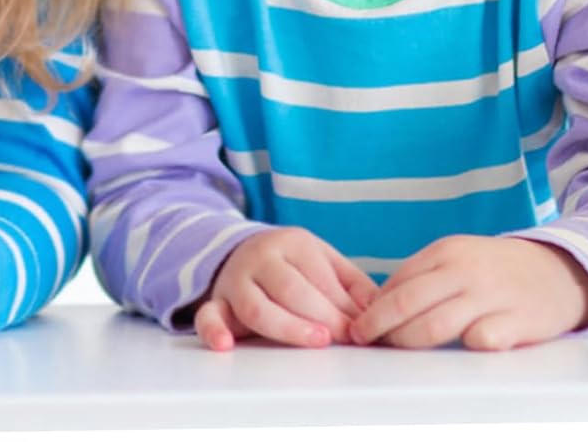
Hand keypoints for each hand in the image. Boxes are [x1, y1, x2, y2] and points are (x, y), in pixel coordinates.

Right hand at [194, 226, 377, 351]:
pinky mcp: (216, 302)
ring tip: (316, 341)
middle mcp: (262, 257)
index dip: (341, 304)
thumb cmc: (292, 264)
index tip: (360, 329)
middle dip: (322, 316)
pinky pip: (207, 315)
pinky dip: (214, 331)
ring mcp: (237, 279)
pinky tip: (226, 345)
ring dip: (288, 327)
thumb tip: (381, 309)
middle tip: (344, 337)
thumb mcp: (324, 260)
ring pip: (257, 306)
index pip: (318, 275)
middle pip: (292, 289)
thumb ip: (353, 283)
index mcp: (292, 243)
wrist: (241, 251)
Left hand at [349, 235, 587, 350]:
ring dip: (408, 342)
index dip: (374, 306)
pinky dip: (463, 347)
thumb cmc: (496, 269)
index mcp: (448, 252)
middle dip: (379, 325)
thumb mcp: (459, 258)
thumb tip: (379, 305)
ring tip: (394, 351)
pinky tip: (456, 349)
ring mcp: (492, 296)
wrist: (558, 270)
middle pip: (409, 302)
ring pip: (436, 325)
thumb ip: (423, 277)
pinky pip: (481, 340)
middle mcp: (466, 270)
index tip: (357, 324)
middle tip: (362, 340)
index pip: (400, 281)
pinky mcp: (517, 322)